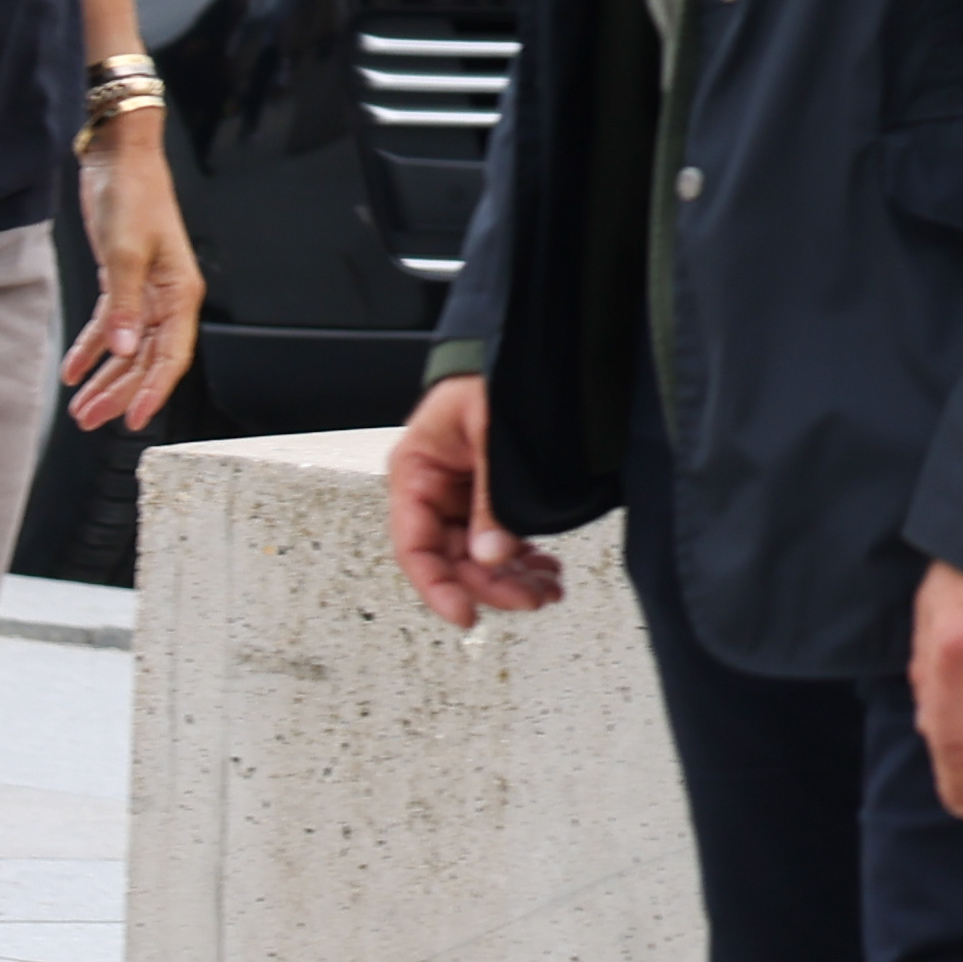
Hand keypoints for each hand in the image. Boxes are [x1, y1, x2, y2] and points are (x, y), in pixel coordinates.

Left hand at [63, 118, 200, 431]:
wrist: (119, 160)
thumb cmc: (134, 197)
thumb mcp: (124, 253)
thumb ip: (122, 305)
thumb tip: (120, 350)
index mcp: (180, 293)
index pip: (171, 354)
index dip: (153, 390)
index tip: (134, 419)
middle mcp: (167, 298)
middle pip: (146, 357)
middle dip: (120, 391)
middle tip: (93, 420)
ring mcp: (146, 291)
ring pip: (127, 347)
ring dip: (105, 377)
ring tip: (81, 406)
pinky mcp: (123, 281)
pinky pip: (109, 326)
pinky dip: (91, 348)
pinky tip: (73, 369)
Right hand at [384, 371, 558, 625]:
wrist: (522, 346)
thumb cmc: (494, 374)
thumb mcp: (492, 435)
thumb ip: (491, 497)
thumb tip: (492, 556)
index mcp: (415, 471)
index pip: (414, 547)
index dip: (438, 588)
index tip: (465, 616)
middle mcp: (435, 487)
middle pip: (453, 557)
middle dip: (492, 583)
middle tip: (532, 599)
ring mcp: (463, 491)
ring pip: (480, 552)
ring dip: (511, 575)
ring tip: (548, 589)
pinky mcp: (489, 491)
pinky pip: (499, 534)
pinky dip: (522, 555)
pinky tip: (545, 567)